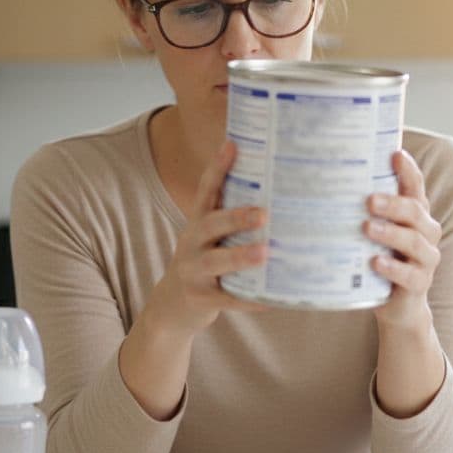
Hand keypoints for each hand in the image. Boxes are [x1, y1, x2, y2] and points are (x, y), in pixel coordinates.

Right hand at [150, 141, 268, 339]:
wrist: (172, 306)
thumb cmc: (204, 264)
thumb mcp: (208, 238)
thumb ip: (231, 219)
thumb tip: (280, 197)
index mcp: (197, 224)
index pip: (206, 192)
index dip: (217, 169)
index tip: (232, 146)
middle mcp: (191, 244)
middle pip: (210, 226)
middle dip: (235, 218)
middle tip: (263, 214)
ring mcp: (194, 273)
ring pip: (216, 262)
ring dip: (240, 256)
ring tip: (265, 252)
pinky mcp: (202, 300)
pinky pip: (229, 299)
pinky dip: (250, 300)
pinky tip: (271, 299)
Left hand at [365, 150, 441, 331]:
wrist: (397, 307)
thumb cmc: (380, 261)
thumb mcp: (372, 235)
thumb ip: (361, 213)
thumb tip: (324, 185)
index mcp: (415, 215)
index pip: (415, 187)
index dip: (408, 170)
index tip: (395, 155)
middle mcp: (426, 232)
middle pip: (414, 211)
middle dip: (392, 203)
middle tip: (368, 200)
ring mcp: (426, 259)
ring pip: (414, 241)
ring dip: (390, 233)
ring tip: (366, 228)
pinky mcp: (420, 283)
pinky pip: (410, 275)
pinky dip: (392, 268)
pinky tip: (374, 262)